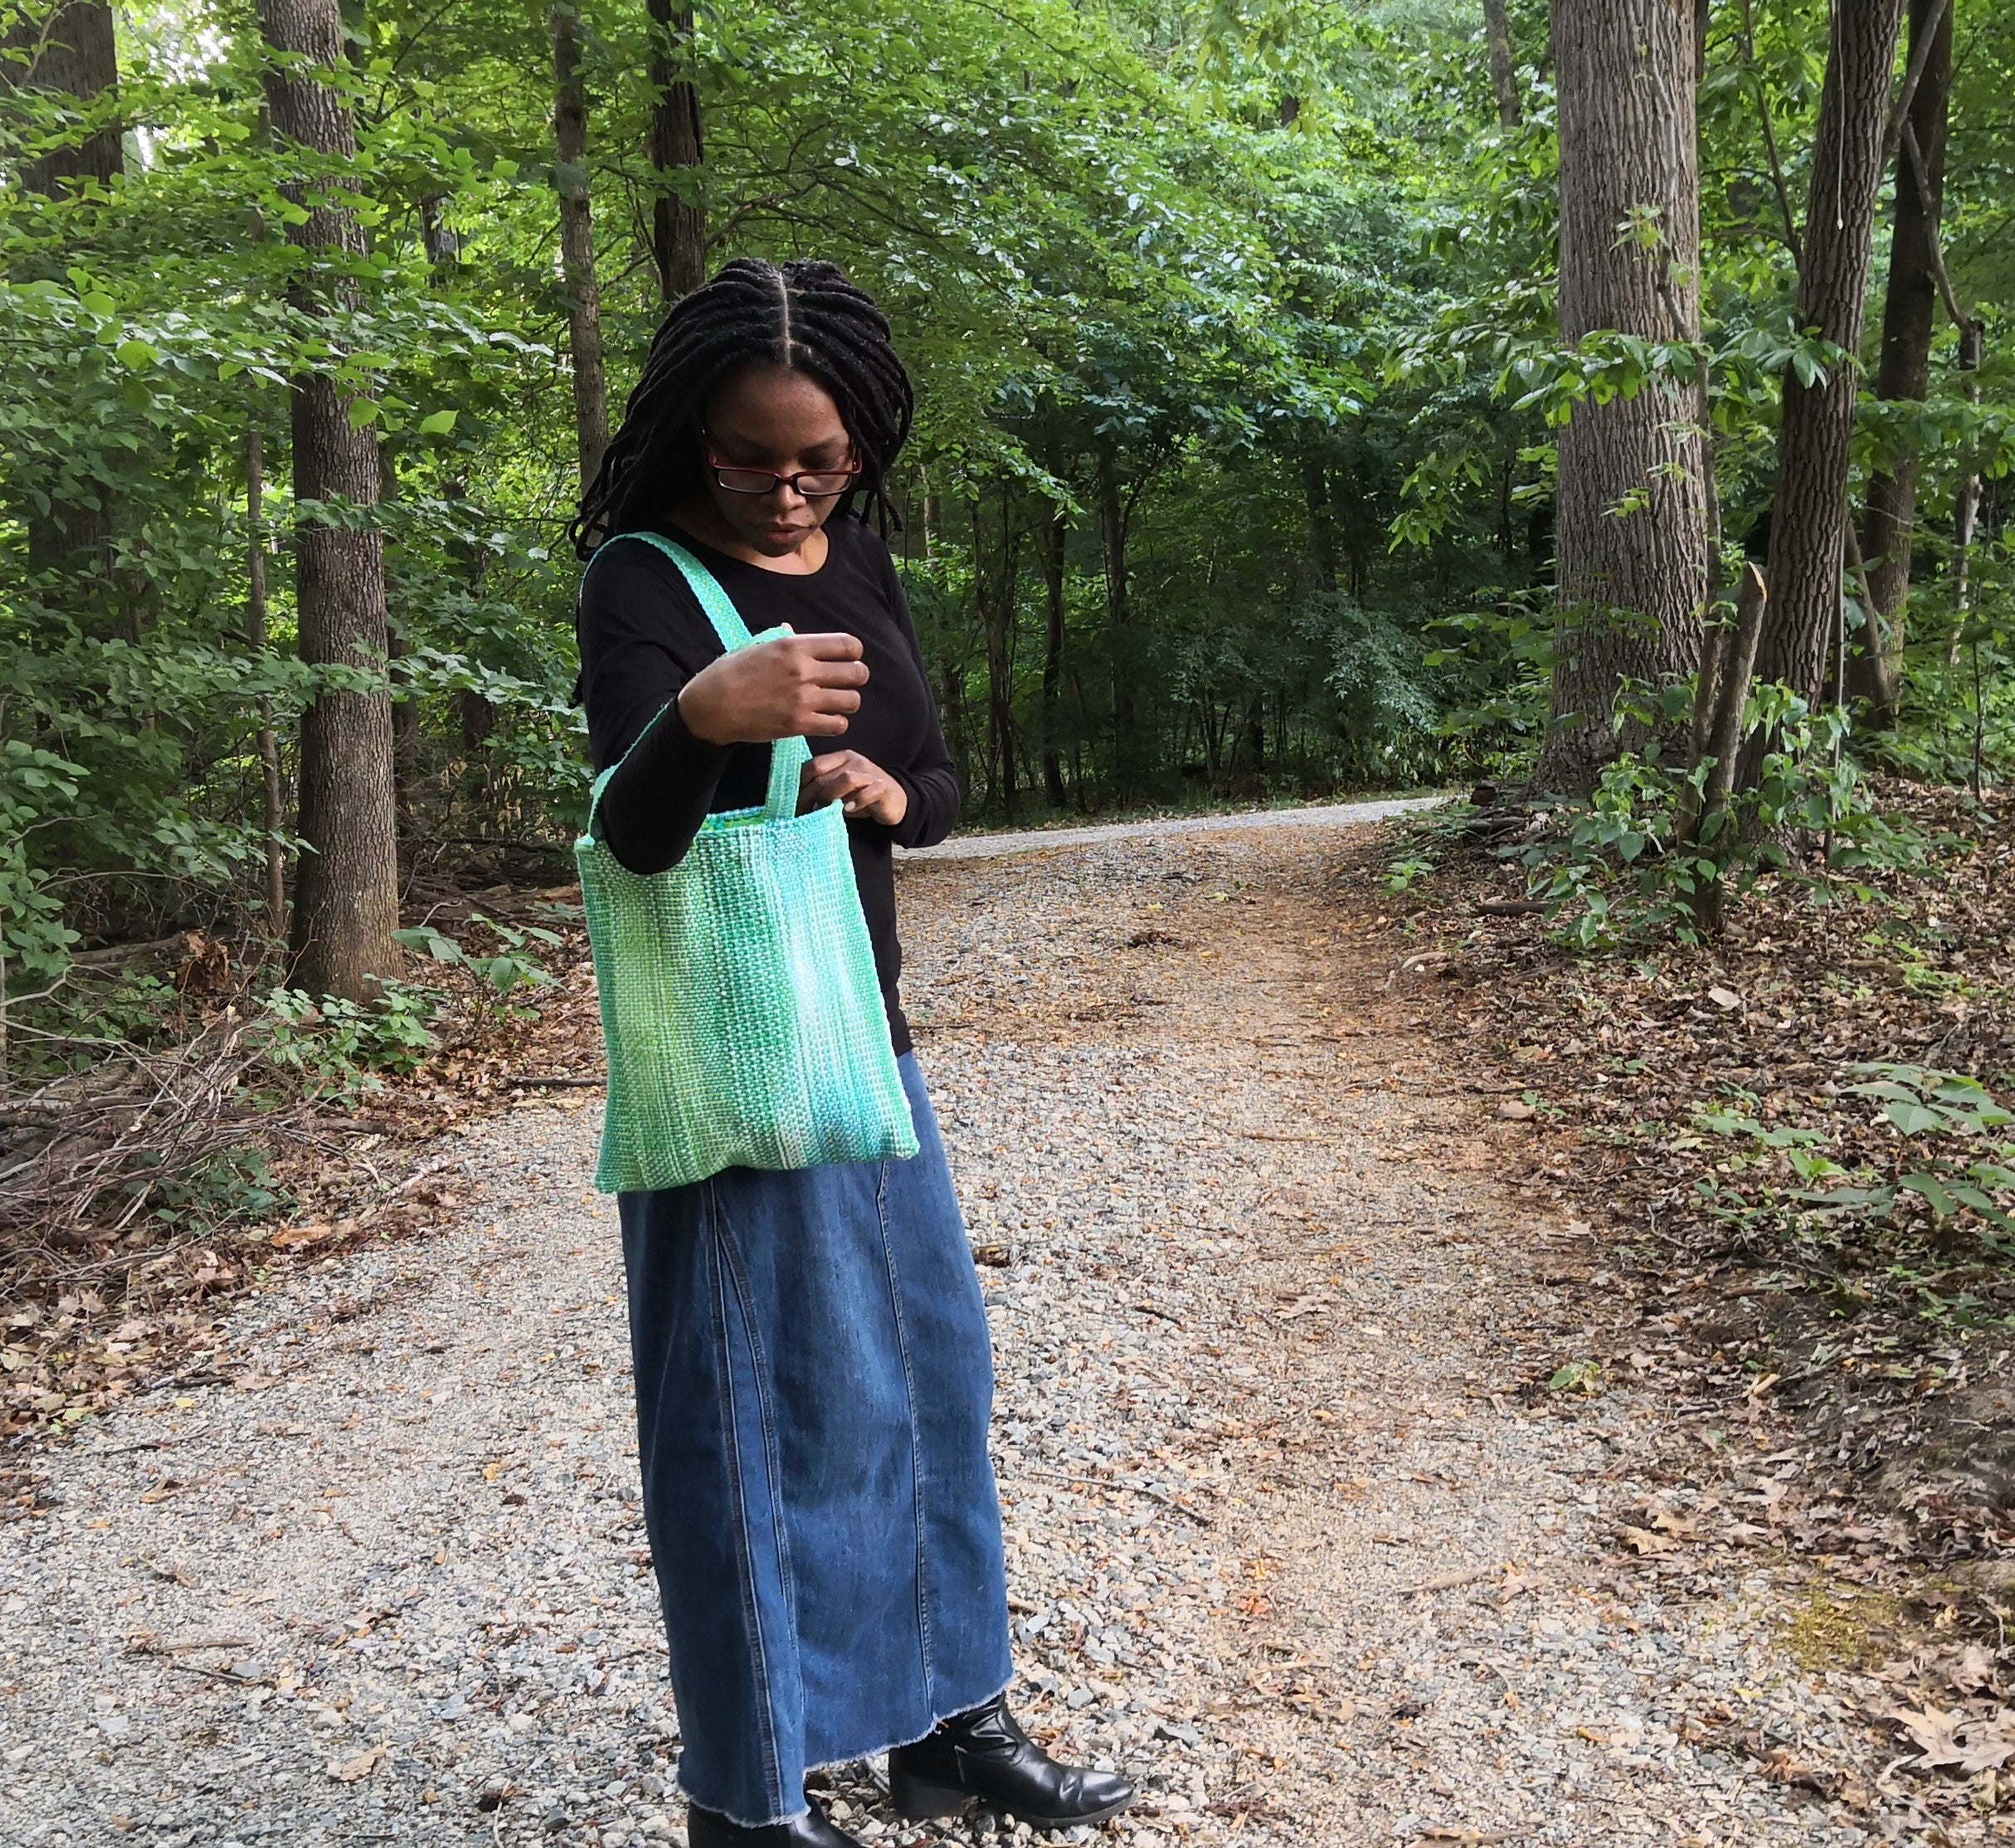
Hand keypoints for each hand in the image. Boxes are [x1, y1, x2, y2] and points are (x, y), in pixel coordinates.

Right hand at [676, 631, 867, 744]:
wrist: (712, 706)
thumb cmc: (730, 673)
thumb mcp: (756, 646)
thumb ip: (782, 640)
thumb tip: (792, 630)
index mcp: (795, 646)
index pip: (847, 645)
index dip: (854, 653)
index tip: (849, 658)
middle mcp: (804, 670)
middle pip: (857, 673)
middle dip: (856, 677)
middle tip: (846, 682)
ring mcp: (803, 699)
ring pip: (852, 701)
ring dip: (847, 702)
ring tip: (836, 703)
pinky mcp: (799, 724)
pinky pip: (838, 725)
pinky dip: (836, 723)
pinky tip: (826, 720)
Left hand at [800, 751, 908, 825]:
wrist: (896, 800)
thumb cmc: (862, 796)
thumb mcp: (839, 790)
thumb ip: (823, 788)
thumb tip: (797, 801)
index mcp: (841, 758)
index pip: (813, 765)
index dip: (800, 784)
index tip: (792, 802)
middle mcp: (854, 761)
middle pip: (825, 774)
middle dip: (810, 795)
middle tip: (802, 813)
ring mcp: (870, 773)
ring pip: (846, 779)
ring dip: (830, 796)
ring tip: (824, 810)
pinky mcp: (883, 788)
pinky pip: (868, 791)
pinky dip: (856, 802)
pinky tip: (847, 811)